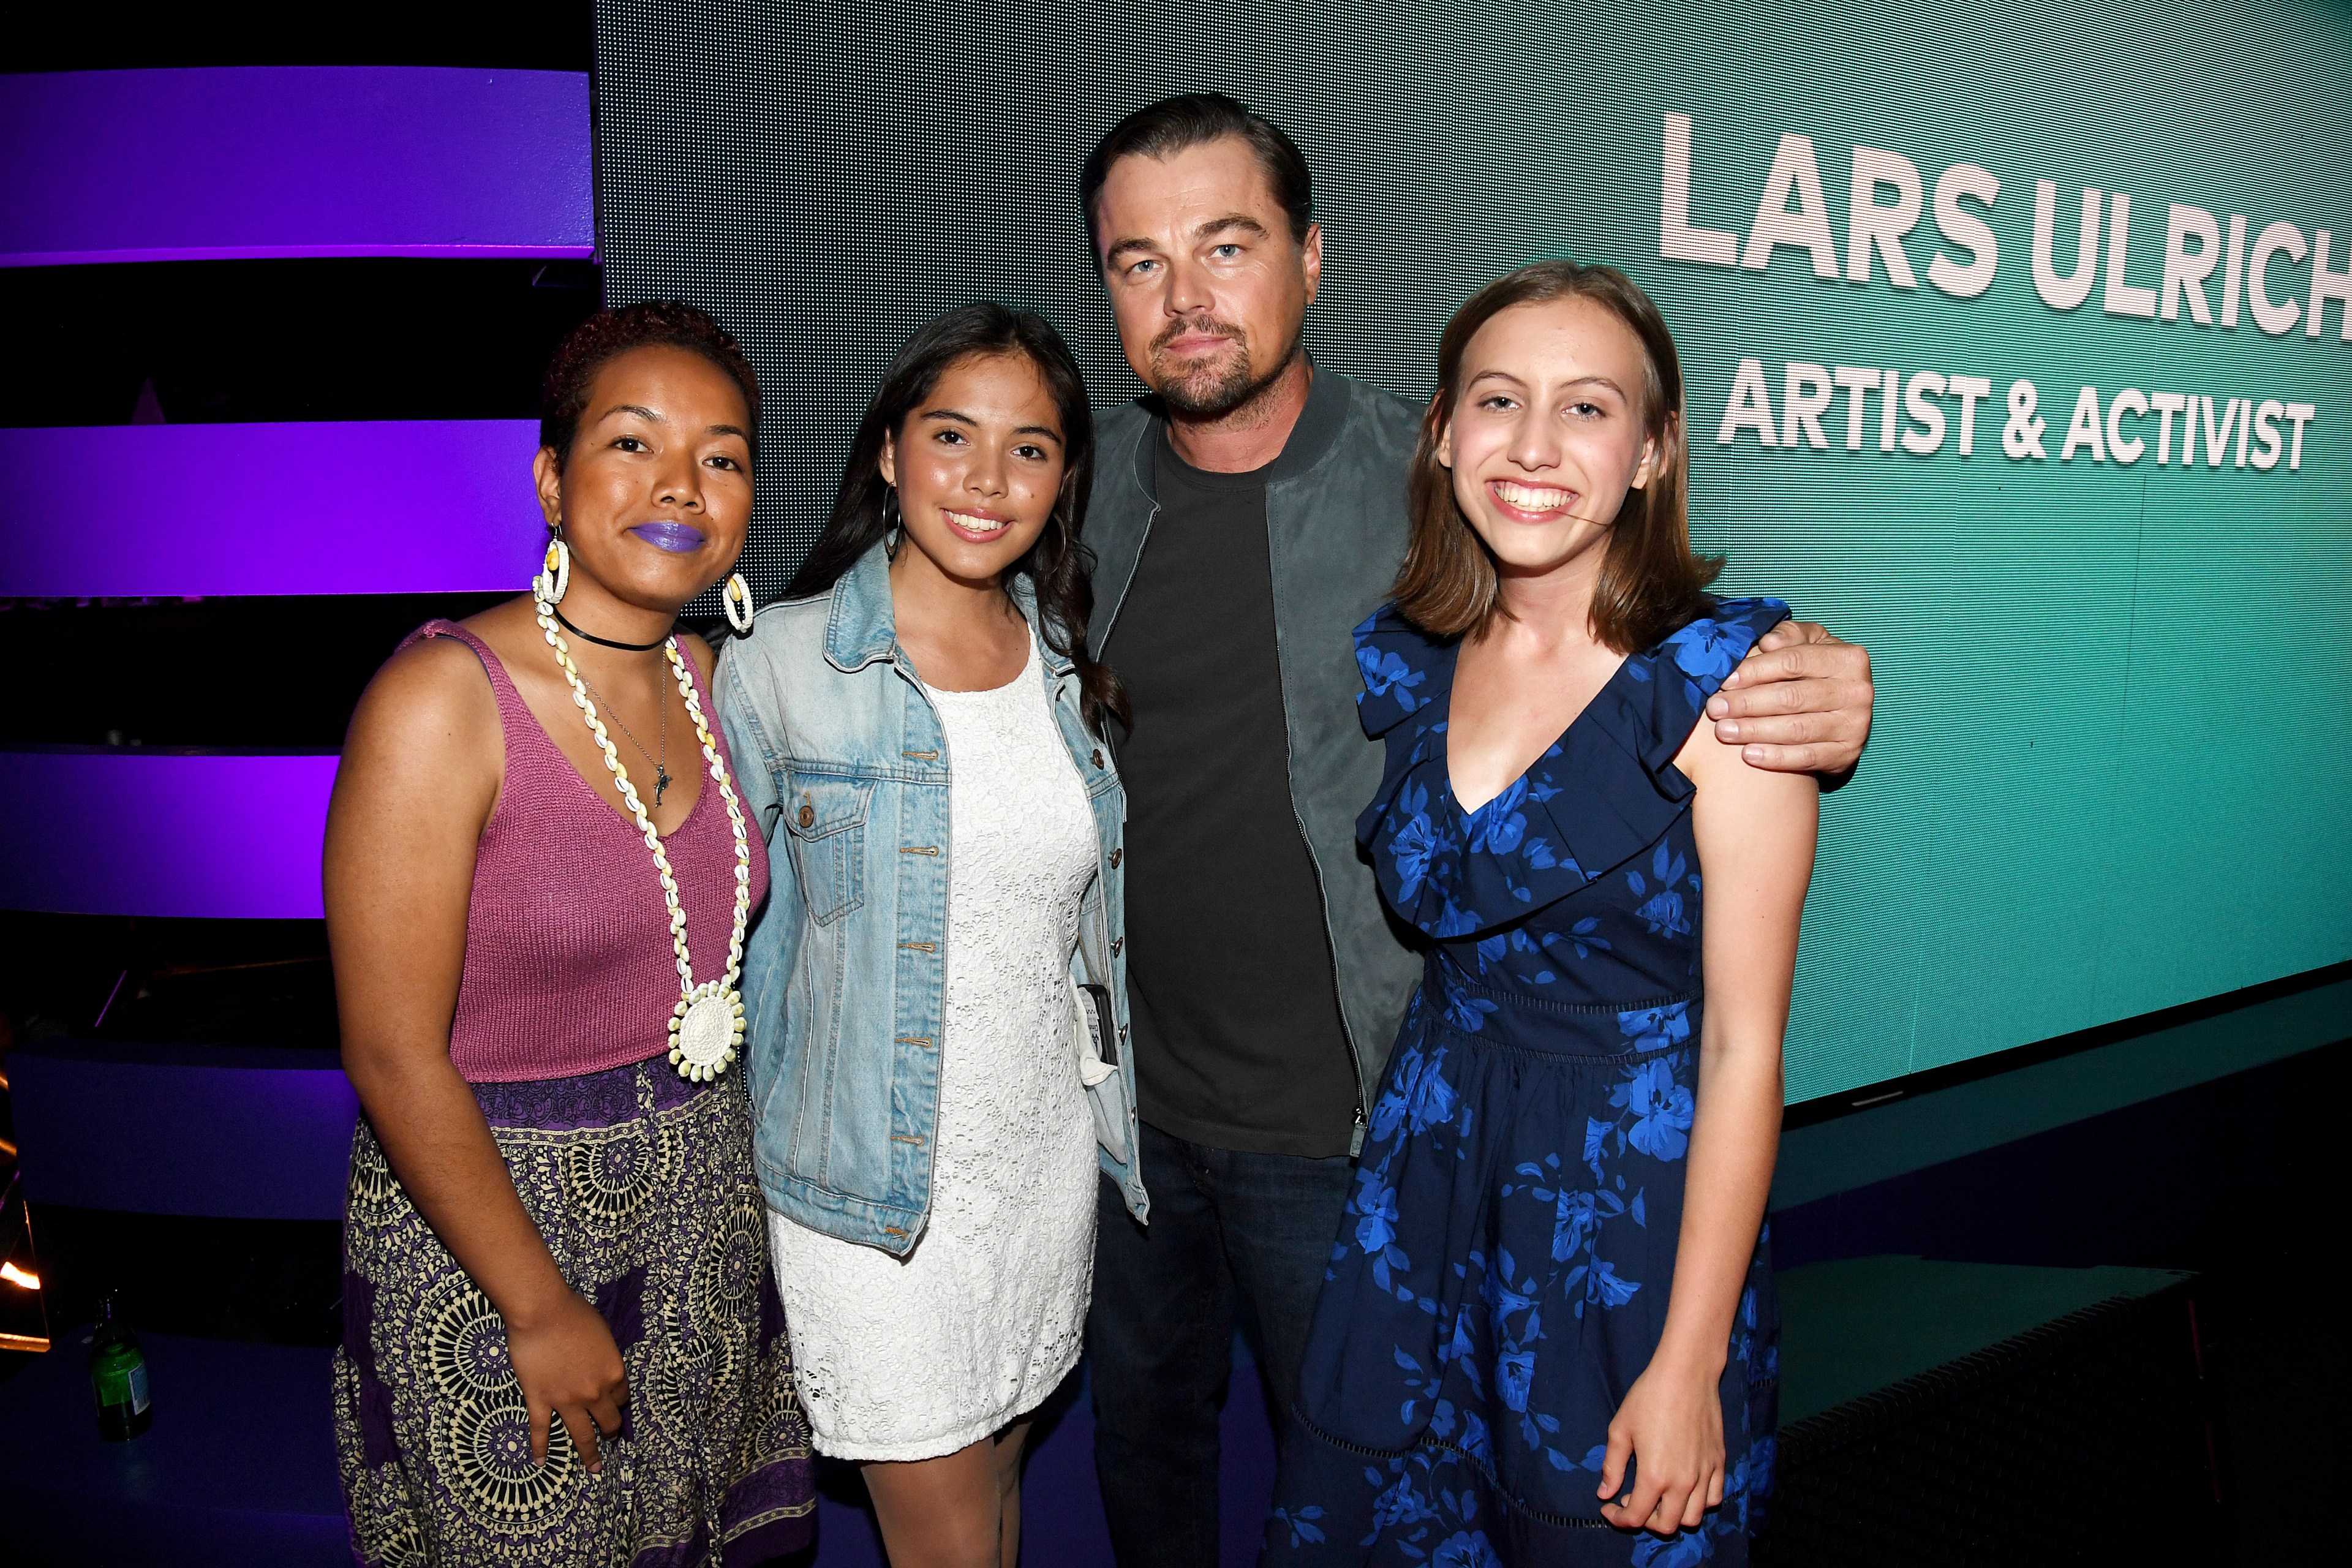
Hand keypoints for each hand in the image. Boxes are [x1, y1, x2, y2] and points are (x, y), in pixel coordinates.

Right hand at [505, 1289, 627, 1471]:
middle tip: (609, 1438)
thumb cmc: (575, 1315)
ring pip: (581, 1435)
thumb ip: (604, 1356)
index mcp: (614, 1374)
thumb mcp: (602, 1334)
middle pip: (608, 1421)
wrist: (543, 1314)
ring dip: (589, 1454)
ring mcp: (567, 1401)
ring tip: (594, 1469)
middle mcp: (595, 1393)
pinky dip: (540, 1448)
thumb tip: (599, 1365)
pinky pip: (541, 1431)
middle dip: (610, 1431)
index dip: (619, 1402)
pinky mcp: (541, 1401)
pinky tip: (540, 1462)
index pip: (622, 1398)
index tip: (615, 1405)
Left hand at [1597, 1358, 1724, 1536]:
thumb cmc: (1649, 1397)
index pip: (1635, 1517)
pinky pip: (1714, 1498)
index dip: (1617, 1518)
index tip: (1608, 1508)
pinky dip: (1699, 1502)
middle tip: (1632, 1501)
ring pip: (1693, 1518)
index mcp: (1654, 1476)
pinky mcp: (1719, 1463)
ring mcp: (1705, 1475)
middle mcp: (1683, 1483)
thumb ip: (1612, 1466)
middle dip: (1644, 1520)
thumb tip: (1605, 1493)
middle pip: (1666, 1526)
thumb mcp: (1620, 1430)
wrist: (1686, 1374)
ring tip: (1658, 1497)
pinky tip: (1685, 1487)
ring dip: (1672, 1516)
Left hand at [1708, 622, 1872, 780]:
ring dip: (1755, 731)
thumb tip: (1768, 641)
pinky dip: (1775, 757)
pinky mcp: (1847, 754)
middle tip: (1715, 708)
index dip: (1756, 670)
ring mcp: (1855, 725)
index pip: (1793, 662)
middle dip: (1748, 703)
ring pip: (1796, 729)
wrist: (1845, 708)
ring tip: (1723, 731)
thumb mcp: (1810, 642)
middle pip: (1792, 697)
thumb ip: (1789, 635)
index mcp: (1848, 658)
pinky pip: (1806, 758)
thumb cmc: (1817, 669)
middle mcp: (1857, 691)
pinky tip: (1748, 754)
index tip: (1725, 679)